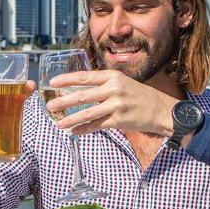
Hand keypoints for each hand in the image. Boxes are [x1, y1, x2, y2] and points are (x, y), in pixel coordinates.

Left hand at [47, 70, 174, 135]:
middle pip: (82, 96)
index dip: (66, 80)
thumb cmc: (138, 95)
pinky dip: (84, 129)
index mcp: (112, 76)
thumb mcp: (121, 83)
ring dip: (70, 119)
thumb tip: (79, 90)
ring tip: (58, 123)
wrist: (160, 109)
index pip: (84, 77)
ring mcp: (117, 105)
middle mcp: (113, 89)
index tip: (52, 83)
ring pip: (88, 113)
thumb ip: (102, 85)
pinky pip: (97, 125)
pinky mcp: (120, 120)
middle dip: (63, 102)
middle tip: (49, 106)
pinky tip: (74, 132)